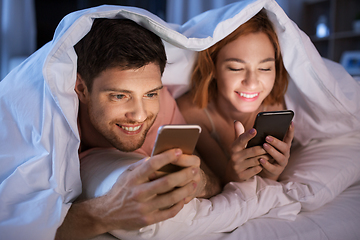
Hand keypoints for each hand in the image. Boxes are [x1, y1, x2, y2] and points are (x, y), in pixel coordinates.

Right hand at [56, 148, 200, 239]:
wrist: (107, 213)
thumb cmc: (121, 190)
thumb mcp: (127, 173)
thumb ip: (142, 165)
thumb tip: (159, 155)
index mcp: (133, 178)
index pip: (152, 165)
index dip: (167, 157)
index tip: (179, 151)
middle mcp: (138, 193)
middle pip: (167, 182)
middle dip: (184, 174)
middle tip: (194, 169)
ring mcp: (143, 208)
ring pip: (171, 198)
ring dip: (186, 190)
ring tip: (194, 183)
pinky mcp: (147, 220)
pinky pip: (169, 212)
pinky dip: (179, 205)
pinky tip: (185, 198)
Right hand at [224, 121, 267, 182]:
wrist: (234, 172)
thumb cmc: (240, 154)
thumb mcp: (238, 145)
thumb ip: (239, 133)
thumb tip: (236, 121)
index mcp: (234, 147)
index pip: (241, 139)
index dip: (248, 135)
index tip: (255, 130)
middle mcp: (234, 156)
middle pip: (253, 151)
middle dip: (264, 149)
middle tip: (272, 146)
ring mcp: (238, 166)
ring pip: (256, 160)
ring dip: (265, 158)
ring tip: (272, 154)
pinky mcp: (242, 175)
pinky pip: (256, 170)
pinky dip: (261, 166)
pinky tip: (264, 164)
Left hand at [258, 122, 294, 180]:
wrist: (265, 168)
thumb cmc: (265, 152)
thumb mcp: (266, 144)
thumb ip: (265, 136)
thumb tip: (256, 127)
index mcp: (284, 145)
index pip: (289, 137)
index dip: (291, 130)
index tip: (290, 123)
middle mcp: (285, 153)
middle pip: (284, 147)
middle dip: (276, 142)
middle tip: (267, 137)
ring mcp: (282, 162)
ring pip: (280, 157)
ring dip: (272, 151)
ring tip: (264, 146)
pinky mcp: (276, 171)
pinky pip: (272, 167)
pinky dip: (267, 164)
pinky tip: (260, 159)